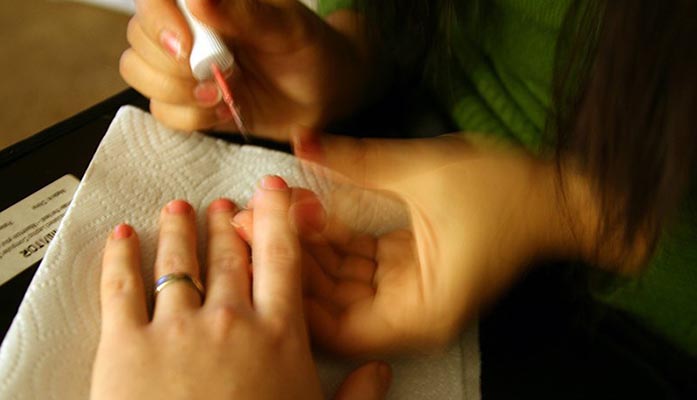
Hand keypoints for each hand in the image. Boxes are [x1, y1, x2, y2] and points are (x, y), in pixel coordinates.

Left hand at [90, 176, 390, 398]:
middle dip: (224, 223)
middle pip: (228, 255)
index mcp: (277, 334)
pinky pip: (121, 289)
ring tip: (178, 209)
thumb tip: (381, 374)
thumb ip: (356, 396)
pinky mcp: (126, 347)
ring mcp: (176, 329)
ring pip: (178, 262)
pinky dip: (119, 258)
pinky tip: (122, 237)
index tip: (273, 191)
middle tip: (221, 205)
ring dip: (178, 230)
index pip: (281, 258)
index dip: (277, 217)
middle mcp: (229, 320)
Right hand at [120, 0, 368, 139]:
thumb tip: (197, 0)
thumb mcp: (287, 28)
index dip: (159, 22)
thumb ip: (245, 14)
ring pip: (140, 74)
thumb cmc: (310, 51)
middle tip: (222, 74)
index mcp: (207, 1)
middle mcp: (188, 28)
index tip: (187, 48)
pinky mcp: (187, 100)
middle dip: (175, 66)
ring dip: (181, 92)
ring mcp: (183, 65)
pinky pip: (161, 110)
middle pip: (140, 39)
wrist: (324, 95)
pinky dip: (191, 117)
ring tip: (225, 94)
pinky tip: (224, 110)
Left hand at [275, 131, 571, 355]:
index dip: (293, 286)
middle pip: (330, 304)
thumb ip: (356, 163)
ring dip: (310, 243)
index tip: (262, 242)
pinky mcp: (408, 274)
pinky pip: (357, 263)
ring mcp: (408, 296)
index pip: (333, 325)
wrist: (555, 197)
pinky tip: (310, 204)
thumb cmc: (508, 195)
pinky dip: (334, 237)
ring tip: (278, 201)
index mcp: (419, 314)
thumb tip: (304, 142)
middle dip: (293, 259)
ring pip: (339, 281)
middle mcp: (411, 317)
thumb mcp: (425, 174)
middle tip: (257, 215)